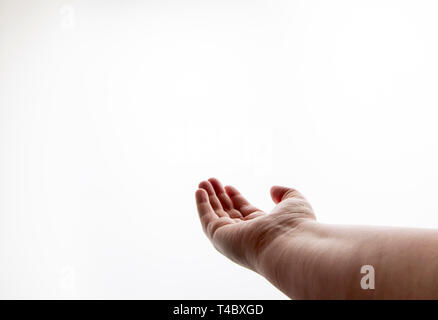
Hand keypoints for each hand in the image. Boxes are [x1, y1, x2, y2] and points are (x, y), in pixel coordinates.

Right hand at [195, 178, 315, 271]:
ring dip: (208, 198)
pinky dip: (201, 205)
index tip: (228, 186)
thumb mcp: (294, 202)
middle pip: (228, 212)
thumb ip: (285, 193)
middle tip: (211, 181)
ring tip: (202, 182)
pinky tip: (199, 191)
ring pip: (215, 215)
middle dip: (219, 196)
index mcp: (262, 227)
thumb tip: (272, 189)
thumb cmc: (296, 226)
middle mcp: (245, 234)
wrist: (289, 245)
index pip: (244, 211)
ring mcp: (231, 237)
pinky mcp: (219, 237)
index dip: (235, 198)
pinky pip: (207, 219)